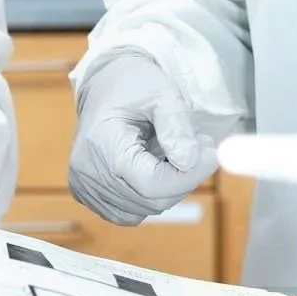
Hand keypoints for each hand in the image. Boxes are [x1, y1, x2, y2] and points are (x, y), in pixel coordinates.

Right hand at [67, 53, 215, 225]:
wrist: (104, 86)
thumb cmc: (131, 84)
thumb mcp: (161, 93)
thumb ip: (176, 127)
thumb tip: (189, 161)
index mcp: (102, 145)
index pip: (152, 183)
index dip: (189, 175)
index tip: (210, 154)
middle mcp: (87, 173)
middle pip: (150, 199)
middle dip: (184, 178)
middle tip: (200, 149)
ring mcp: (85, 187)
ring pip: (144, 209)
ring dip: (168, 188)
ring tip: (173, 154)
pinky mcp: (89, 194)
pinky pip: (129, 211)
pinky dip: (149, 196)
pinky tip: (153, 169)